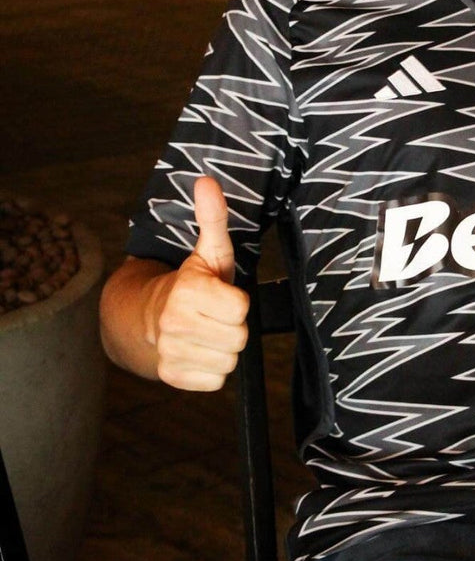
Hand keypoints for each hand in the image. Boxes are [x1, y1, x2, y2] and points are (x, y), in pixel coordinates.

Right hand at [153, 176, 248, 390]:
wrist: (147, 317)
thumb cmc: (192, 282)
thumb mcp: (208, 250)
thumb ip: (213, 217)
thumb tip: (207, 180)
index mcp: (187, 291)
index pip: (241, 307)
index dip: (237, 301)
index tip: (221, 294)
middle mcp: (174, 323)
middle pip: (239, 338)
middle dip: (233, 326)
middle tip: (216, 314)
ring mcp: (171, 352)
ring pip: (229, 361)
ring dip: (224, 348)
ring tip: (208, 330)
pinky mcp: (172, 376)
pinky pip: (216, 380)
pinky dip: (212, 369)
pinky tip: (199, 350)